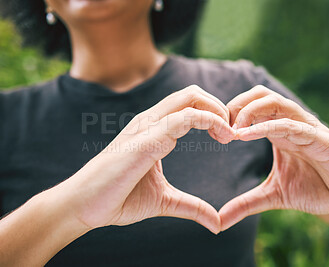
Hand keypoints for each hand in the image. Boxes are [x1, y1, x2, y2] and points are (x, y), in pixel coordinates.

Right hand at [59, 85, 234, 233]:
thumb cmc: (118, 198)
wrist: (85, 206)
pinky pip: (184, 117)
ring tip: (230, 134)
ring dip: (218, 111)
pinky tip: (222, 135)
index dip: (213, 113)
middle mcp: (151, 121)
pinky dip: (210, 120)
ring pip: (190, 97)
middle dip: (219, 106)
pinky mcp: (146, 139)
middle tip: (233, 131)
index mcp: (154, 130)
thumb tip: (216, 223)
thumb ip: (191, 206)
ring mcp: (147, 127)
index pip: (189, 104)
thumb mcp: (164, 201)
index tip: (229, 136)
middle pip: (192, 93)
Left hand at [219, 85, 328, 230]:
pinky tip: (248, 134)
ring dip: (250, 111)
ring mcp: (307, 129)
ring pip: (277, 103)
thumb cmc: (316, 190)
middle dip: (236, 106)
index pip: (251, 107)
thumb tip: (219, 221)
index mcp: (279, 131)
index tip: (213, 133)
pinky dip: (269, 125)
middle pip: (261, 95)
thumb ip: (247, 204)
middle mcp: (292, 124)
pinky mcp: (323, 140)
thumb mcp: (274, 196)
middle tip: (219, 127)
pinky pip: (294, 125)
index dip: (230, 114)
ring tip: (232, 130)